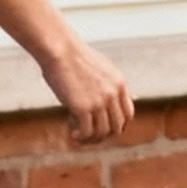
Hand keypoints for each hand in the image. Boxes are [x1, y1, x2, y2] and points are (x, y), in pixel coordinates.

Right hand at [0, 0, 135, 142]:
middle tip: (88, 135)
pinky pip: (86, 133)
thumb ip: (103, 83)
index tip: (103, 128)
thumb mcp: (96, 68)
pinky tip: (71, 134)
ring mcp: (100, 102)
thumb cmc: (70, 55)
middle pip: (117, 127)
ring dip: (89, 139)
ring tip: (76, 135)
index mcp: (119, 83)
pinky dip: (80, 138)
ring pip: (101, 133)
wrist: (59, 48)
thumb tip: (98, 99)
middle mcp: (113, 94)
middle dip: (103, 136)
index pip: (128, 114)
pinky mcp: (83, 108)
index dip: (117, 125)